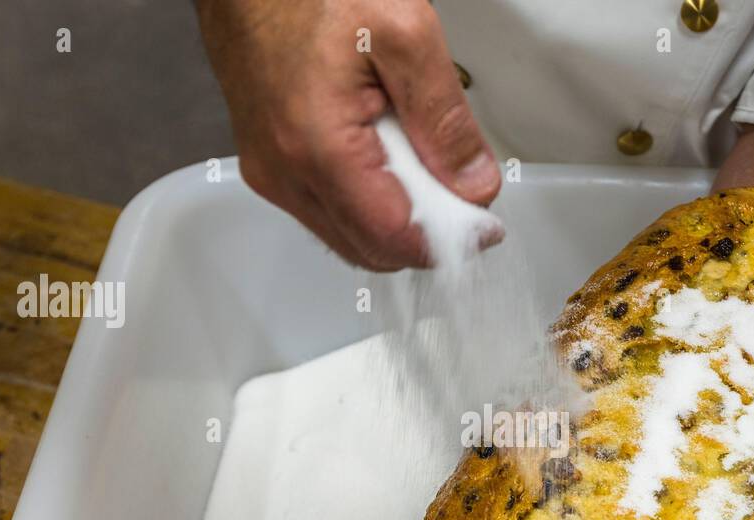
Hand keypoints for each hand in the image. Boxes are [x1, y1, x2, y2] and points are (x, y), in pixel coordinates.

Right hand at [196, 0, 501, 270]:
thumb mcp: (405, 35)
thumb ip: (445, 118)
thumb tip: (474, 184)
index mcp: (316, 147)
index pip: (394, 238)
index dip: (449, 240)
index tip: (482, 226)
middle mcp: (284, 174)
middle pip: (373, 250)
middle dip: (424, 231)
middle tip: (459, 189)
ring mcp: (272, 175)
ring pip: (352, 238)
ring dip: (396, 216)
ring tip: (417, 156)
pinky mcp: (270, 168)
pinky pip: (331, 211)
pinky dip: (369, 199)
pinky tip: (385, 154)